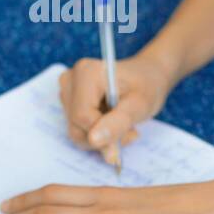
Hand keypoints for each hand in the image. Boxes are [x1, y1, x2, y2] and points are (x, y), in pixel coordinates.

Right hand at [59, 53, 174, 162]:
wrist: (146, 76)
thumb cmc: (146, 86)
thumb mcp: (139, 105)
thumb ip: (117, 123)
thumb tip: (93, 140)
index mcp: (86, 73)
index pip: (82, 116)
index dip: (102, 135)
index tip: (127, 137)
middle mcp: (70, 79)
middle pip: (76, 125)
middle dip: (104, 137)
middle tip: (131, 131)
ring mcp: (67, 90)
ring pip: (76, 131)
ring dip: (102, 138)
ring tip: (125, 126)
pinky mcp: (68, 102)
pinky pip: (78, 129)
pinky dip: (97, 134)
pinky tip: (113, 123)